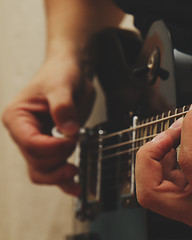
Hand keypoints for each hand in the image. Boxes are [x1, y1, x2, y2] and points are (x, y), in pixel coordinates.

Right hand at [2, 51, 94, 195]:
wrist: (72, 71)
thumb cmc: (62, 73)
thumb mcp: (63, 85)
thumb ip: (63, 107)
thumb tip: (68, 129)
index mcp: (17, 117)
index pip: (29, 143)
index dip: (52, 147)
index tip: (71, 138)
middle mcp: (23, 132)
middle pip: (35, 161)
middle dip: (58, 157)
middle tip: (75, 140)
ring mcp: (36, 141)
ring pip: (41, 171)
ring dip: (59, 174)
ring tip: (75, 168)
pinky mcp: (52, 147)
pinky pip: (52, 170)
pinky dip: (63, 181)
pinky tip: (76, 187)